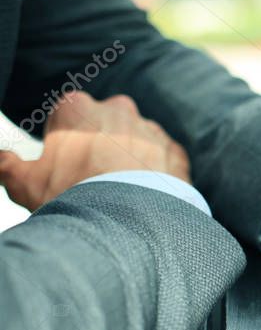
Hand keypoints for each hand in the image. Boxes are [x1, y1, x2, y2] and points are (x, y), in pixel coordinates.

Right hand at [0, 92, 189, 209]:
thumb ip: (6, 165)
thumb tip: (0, 159)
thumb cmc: (70, 196)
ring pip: (136, 142)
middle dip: (99, 146)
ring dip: (130, 161)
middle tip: (93, 181)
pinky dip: (156, 175)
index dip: (64, 142)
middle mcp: (117, 109)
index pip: (67, 117)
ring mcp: (150, 129)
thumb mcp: (24, 183)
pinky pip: (164, 160)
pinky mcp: (175, 151)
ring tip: (121, 195)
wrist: (127, 221)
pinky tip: (146, 198)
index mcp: (77, 107)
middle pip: (104, 125)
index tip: (64, 166)